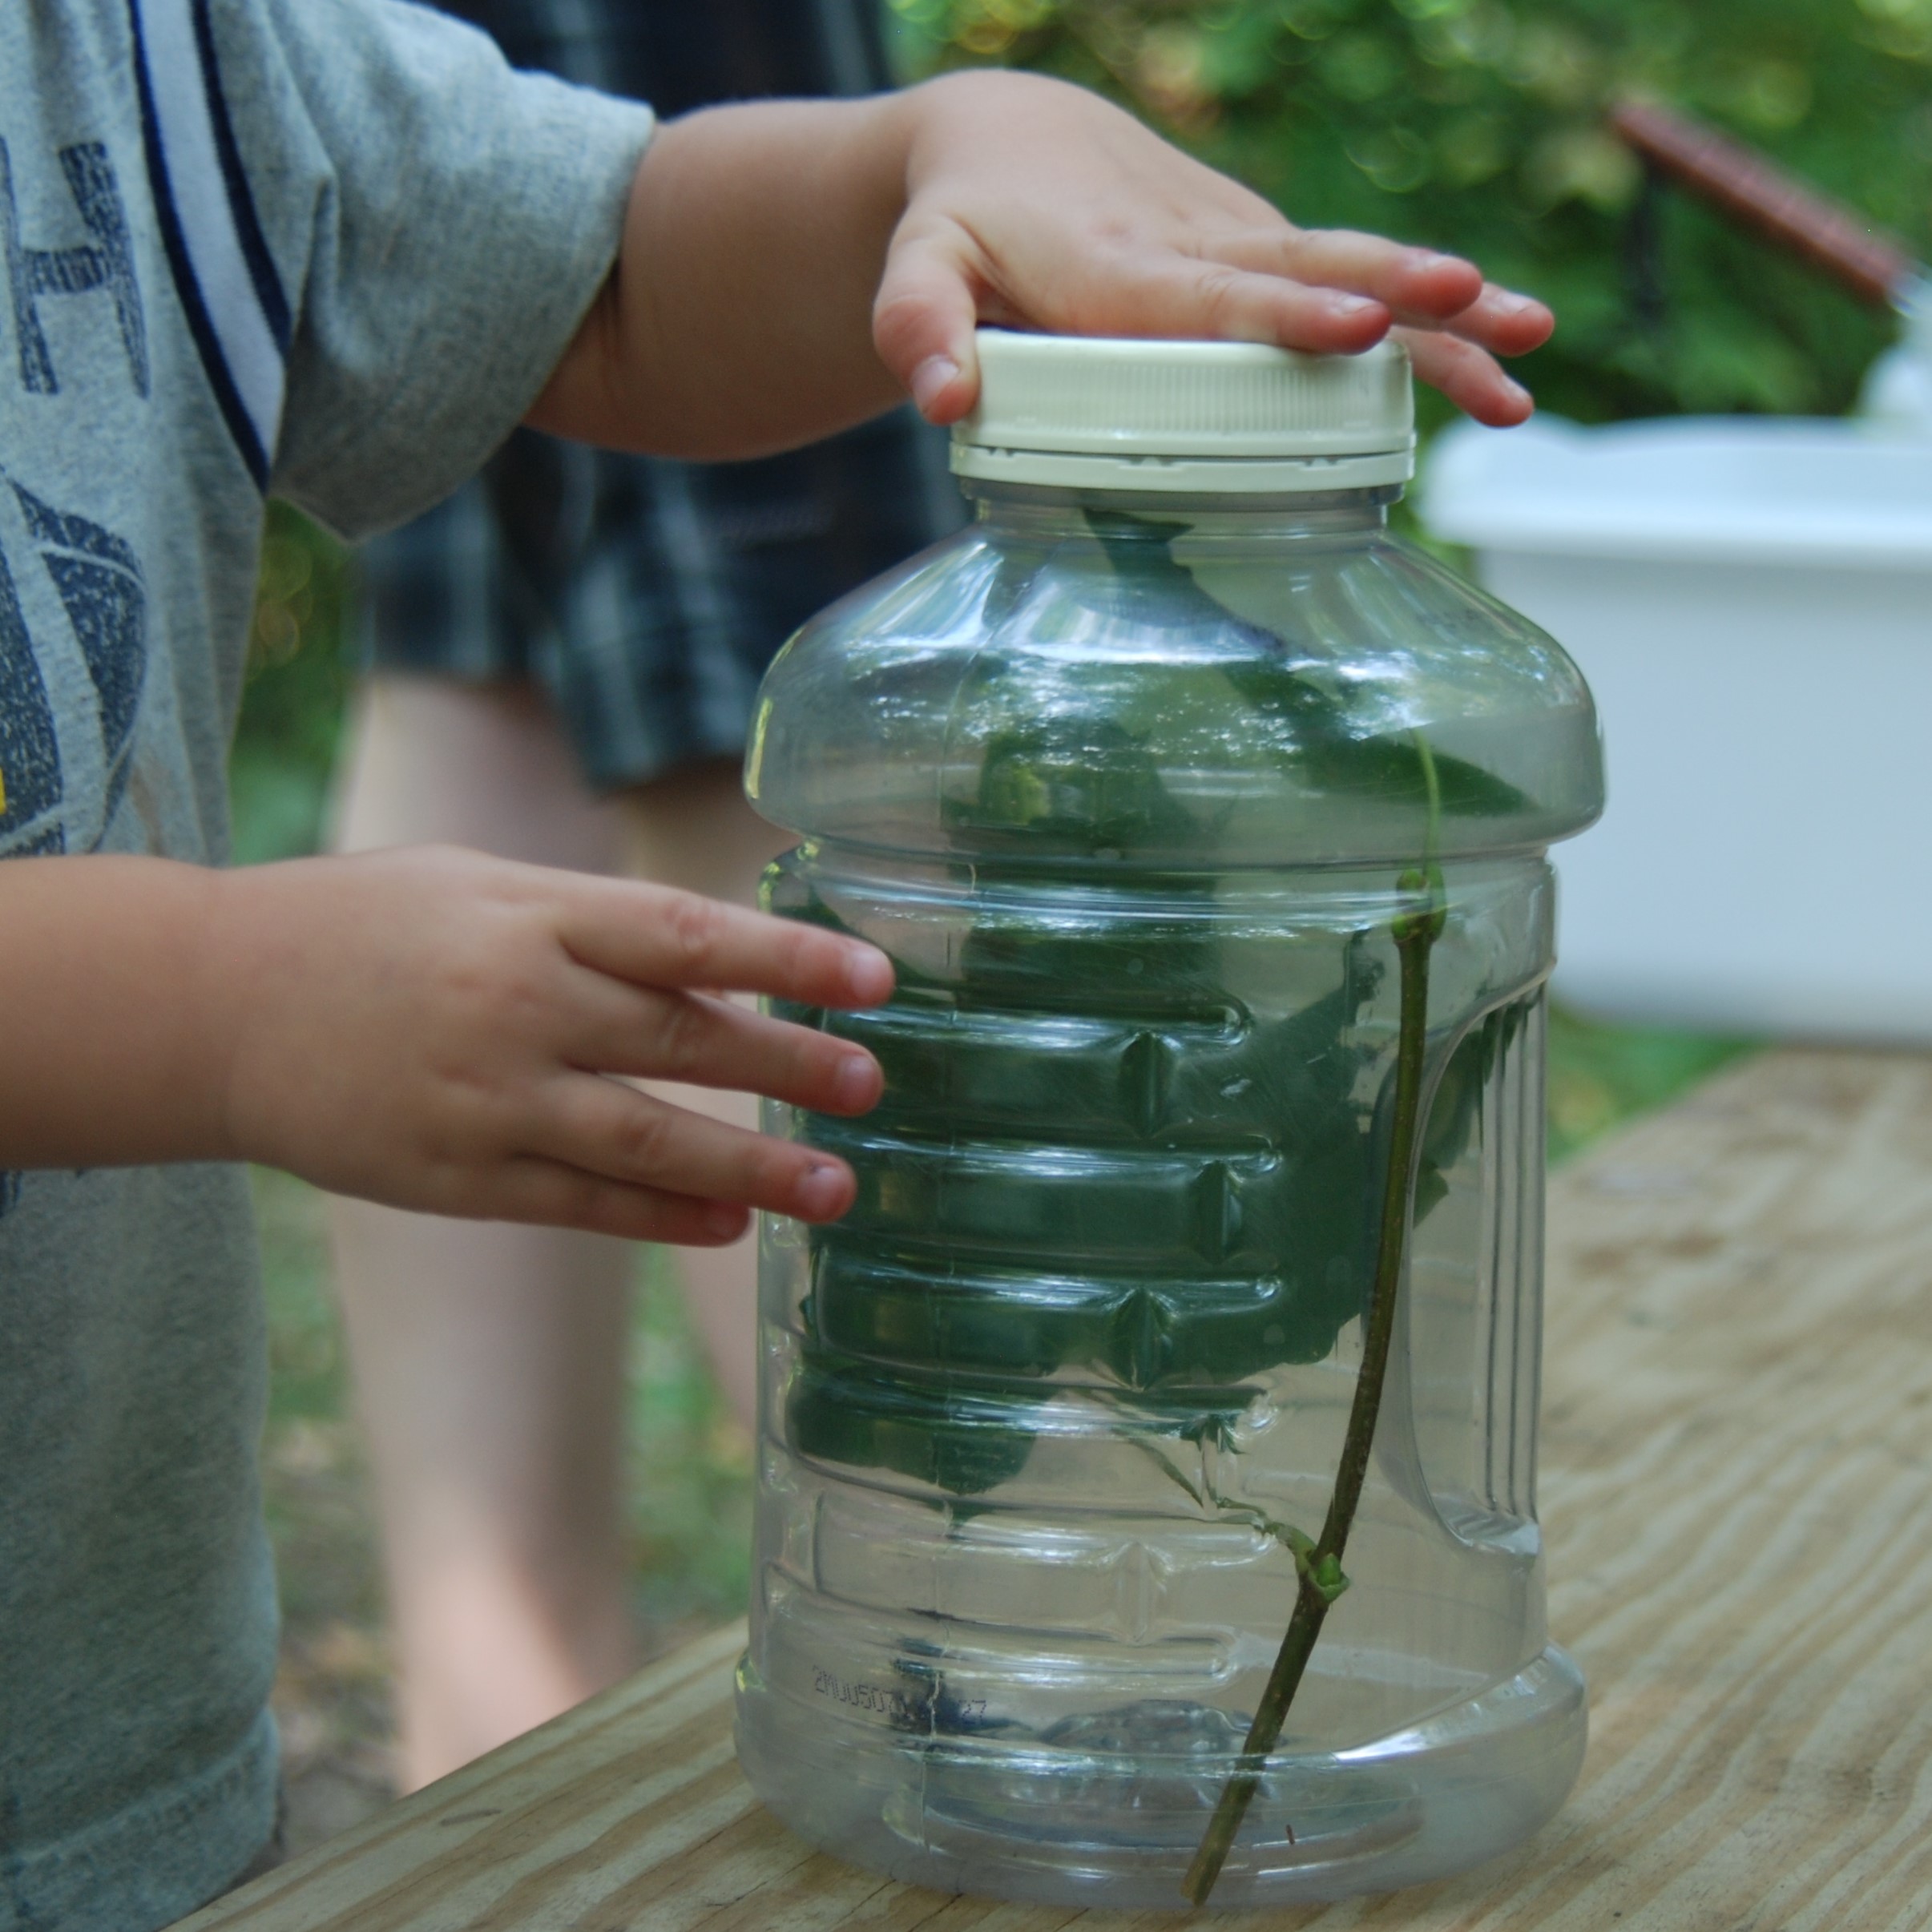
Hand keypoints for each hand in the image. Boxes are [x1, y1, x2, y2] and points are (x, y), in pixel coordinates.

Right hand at [210, 847, 891, 1241]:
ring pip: (646, 1140)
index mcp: (530, 912)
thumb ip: (595, 922)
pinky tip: (728, 1228)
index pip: (689, 934)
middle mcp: (517, 1003)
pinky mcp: (455, 1176)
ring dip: (750, 1169)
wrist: (212, 1004)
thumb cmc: (365, 924)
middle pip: (683, 1040)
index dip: (790, 958)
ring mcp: (486, 1097)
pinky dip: (662, 1219)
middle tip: (872, 1088)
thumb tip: (722, 966)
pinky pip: (580, 1203)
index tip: (875, 981)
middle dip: (790, 1066)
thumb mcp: (481, 885)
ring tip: (836, 1189)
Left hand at [874, 71, 1551, 428]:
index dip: (1284, 312)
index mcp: (1119, 267)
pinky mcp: (1263, 257)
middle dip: (1400, 295)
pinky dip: (1426, 327)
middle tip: (1481, 307)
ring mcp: (1242, 248)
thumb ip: (917, 323)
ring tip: (1532, 346)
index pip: (1211, 296)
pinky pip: (1354, 289)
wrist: (1011, 146)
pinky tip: (1496, 371)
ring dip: (1443, 313)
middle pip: (1312, 272)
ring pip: (1355, 273)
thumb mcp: (917, 267)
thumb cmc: (959, 222)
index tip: (1356, 323)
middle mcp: (1198, 249)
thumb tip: (942, 398)